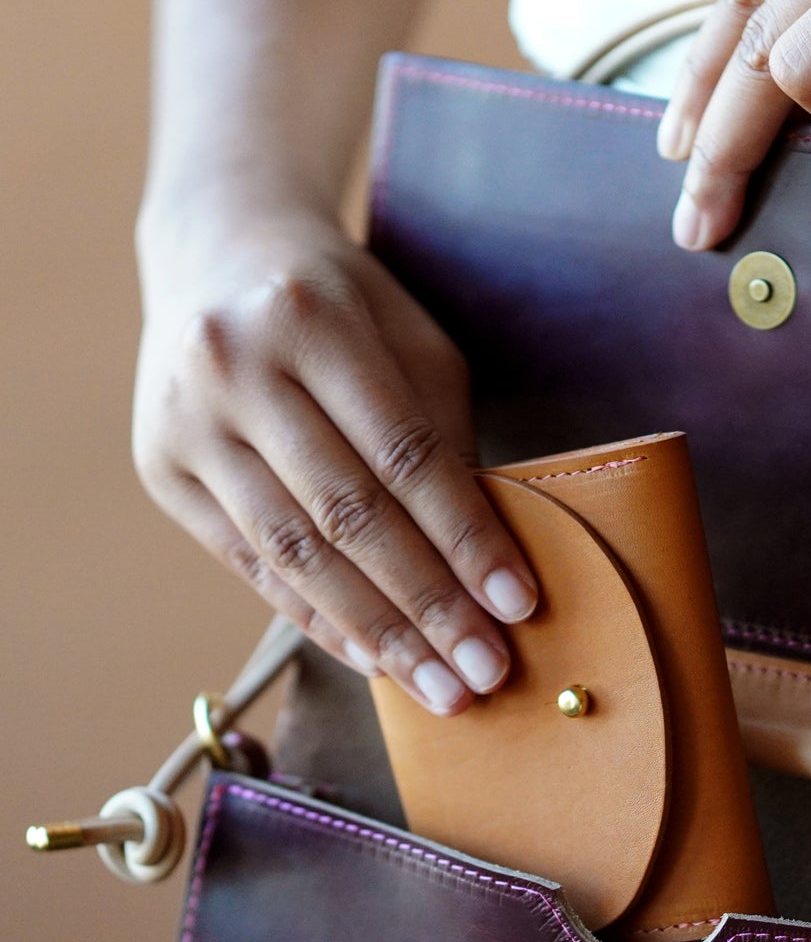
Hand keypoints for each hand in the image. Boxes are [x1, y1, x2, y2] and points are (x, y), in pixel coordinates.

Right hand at [134, 205, 536, 714]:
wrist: (217, 253)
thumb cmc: (344, 307)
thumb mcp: (411, 343)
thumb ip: (443, 438)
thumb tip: (485, 561)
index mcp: (312, 320)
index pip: (405, 454)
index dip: (466, 537)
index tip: (520, 606)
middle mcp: (234, 368)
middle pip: (347, 514)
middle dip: (427, 605)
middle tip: (485, 673)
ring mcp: (185, 422)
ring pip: (294, 553)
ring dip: (375, 633)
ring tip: (439, 687)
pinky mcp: (159, 471)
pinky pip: (252, 565)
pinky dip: (317, 619)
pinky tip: (372, 660)